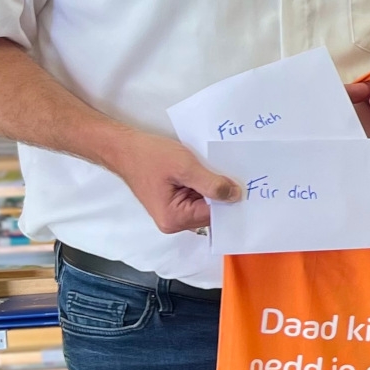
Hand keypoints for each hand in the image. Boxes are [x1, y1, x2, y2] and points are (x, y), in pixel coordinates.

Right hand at [104, 130, 239, 233]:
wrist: (124, 148)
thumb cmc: (149, 156)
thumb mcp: (185, 167)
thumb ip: (211, 183)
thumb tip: (235, 196)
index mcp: (174, 219)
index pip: (213, 215)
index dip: (229, 199)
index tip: (244, 185)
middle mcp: (174, 222)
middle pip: (210, 211)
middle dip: (221, 194)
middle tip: (236, 174)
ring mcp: (173, 213)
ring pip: (205, 204)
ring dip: (212, 188)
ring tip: (218, 169)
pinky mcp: (174, 202)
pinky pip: (197, 197)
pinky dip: (203, 185)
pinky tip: (207, 171)